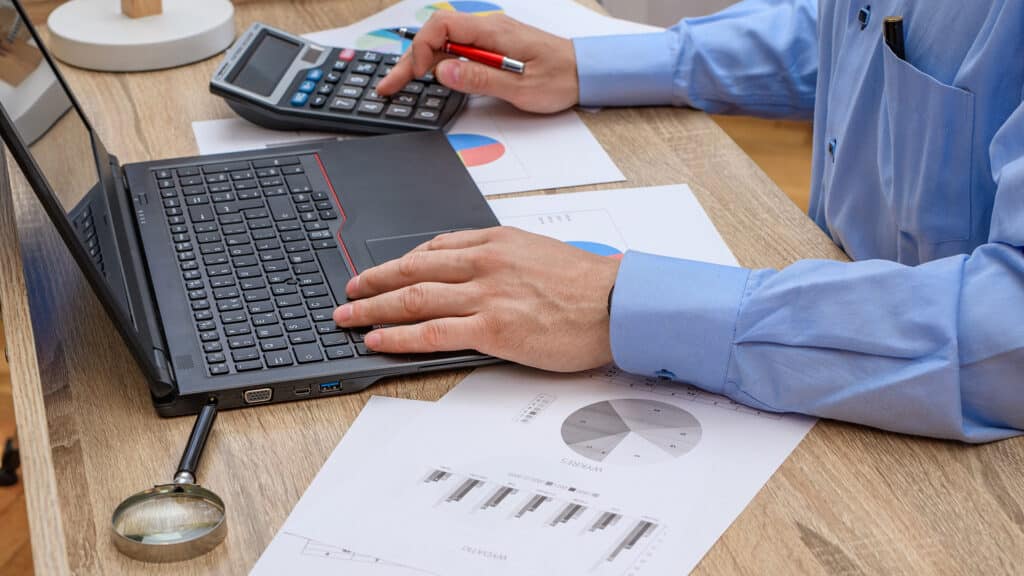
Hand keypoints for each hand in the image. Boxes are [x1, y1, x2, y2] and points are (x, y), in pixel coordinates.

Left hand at [333, 227, 619, 371]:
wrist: (617, 303)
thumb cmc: (587, 284)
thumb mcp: (538, 251)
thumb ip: (501, 257)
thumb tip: (469, 268)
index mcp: (496, 241)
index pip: (434, 247)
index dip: (399, 261)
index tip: (382, 271)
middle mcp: (485, 263)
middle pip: (412, 270)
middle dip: (372, 281)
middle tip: (347, 291)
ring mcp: (486, 295)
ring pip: (414, 298)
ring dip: (372, 308)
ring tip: (347, 317)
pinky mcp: (492, 329)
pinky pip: (432, 332)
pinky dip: (398, 335)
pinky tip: (377, 339)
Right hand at [376, 13, 579, 113]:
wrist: (586, 72)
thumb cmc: (561, 78)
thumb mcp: (521, 87)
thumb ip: (481, 79)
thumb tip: (444, 70)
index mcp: (493, 32)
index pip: (442, 27)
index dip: (422, 50)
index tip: (419, 75)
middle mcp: (488, 28)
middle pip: (436, 36)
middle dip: (409, 61)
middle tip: (389, 86)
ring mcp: (489, 37)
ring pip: (444, 43)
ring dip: (420, 63)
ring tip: (400, 84)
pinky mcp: (492, 47)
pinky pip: (458, 49)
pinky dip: (438, 63)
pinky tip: (428, 77)